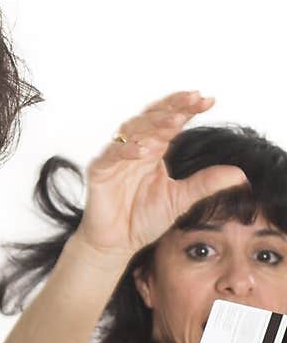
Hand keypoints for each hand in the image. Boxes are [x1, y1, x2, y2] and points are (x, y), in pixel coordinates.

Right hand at [74, 91, 248, 259]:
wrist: (118, 242)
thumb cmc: (144, 218)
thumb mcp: (181, 199)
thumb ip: (206, 184)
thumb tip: (241, 174)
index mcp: (155, 149)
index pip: (171, 121)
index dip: (187, 108)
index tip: (208, 100)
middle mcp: (136, 147)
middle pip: (153, 117)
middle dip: (173, 107)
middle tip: (193, 99)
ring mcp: (117, 157)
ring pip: (133, 129)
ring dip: (153, 124)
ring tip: (173, 122)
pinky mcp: (100, 170)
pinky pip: (112, 154)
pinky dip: (126, 150)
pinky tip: (143, 150)